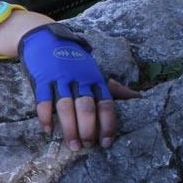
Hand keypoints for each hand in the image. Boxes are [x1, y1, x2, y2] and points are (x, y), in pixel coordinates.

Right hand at [19, 23, 124, 150]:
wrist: (44, 37)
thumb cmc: (73, 60)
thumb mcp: (94, 71)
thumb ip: (115, 88)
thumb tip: (141, 99)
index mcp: (94, 79)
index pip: (106, 104)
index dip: (107, 125)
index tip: (106, 143)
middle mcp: (79, 79)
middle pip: (86, 108)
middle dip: (88, 130)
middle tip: (87, 146)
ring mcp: (59, 78)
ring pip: (66, 106)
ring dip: (70, 128)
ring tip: (73, 145)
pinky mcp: (41, 78)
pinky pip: (43, 100)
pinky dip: (45, 116)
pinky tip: (48, 130)